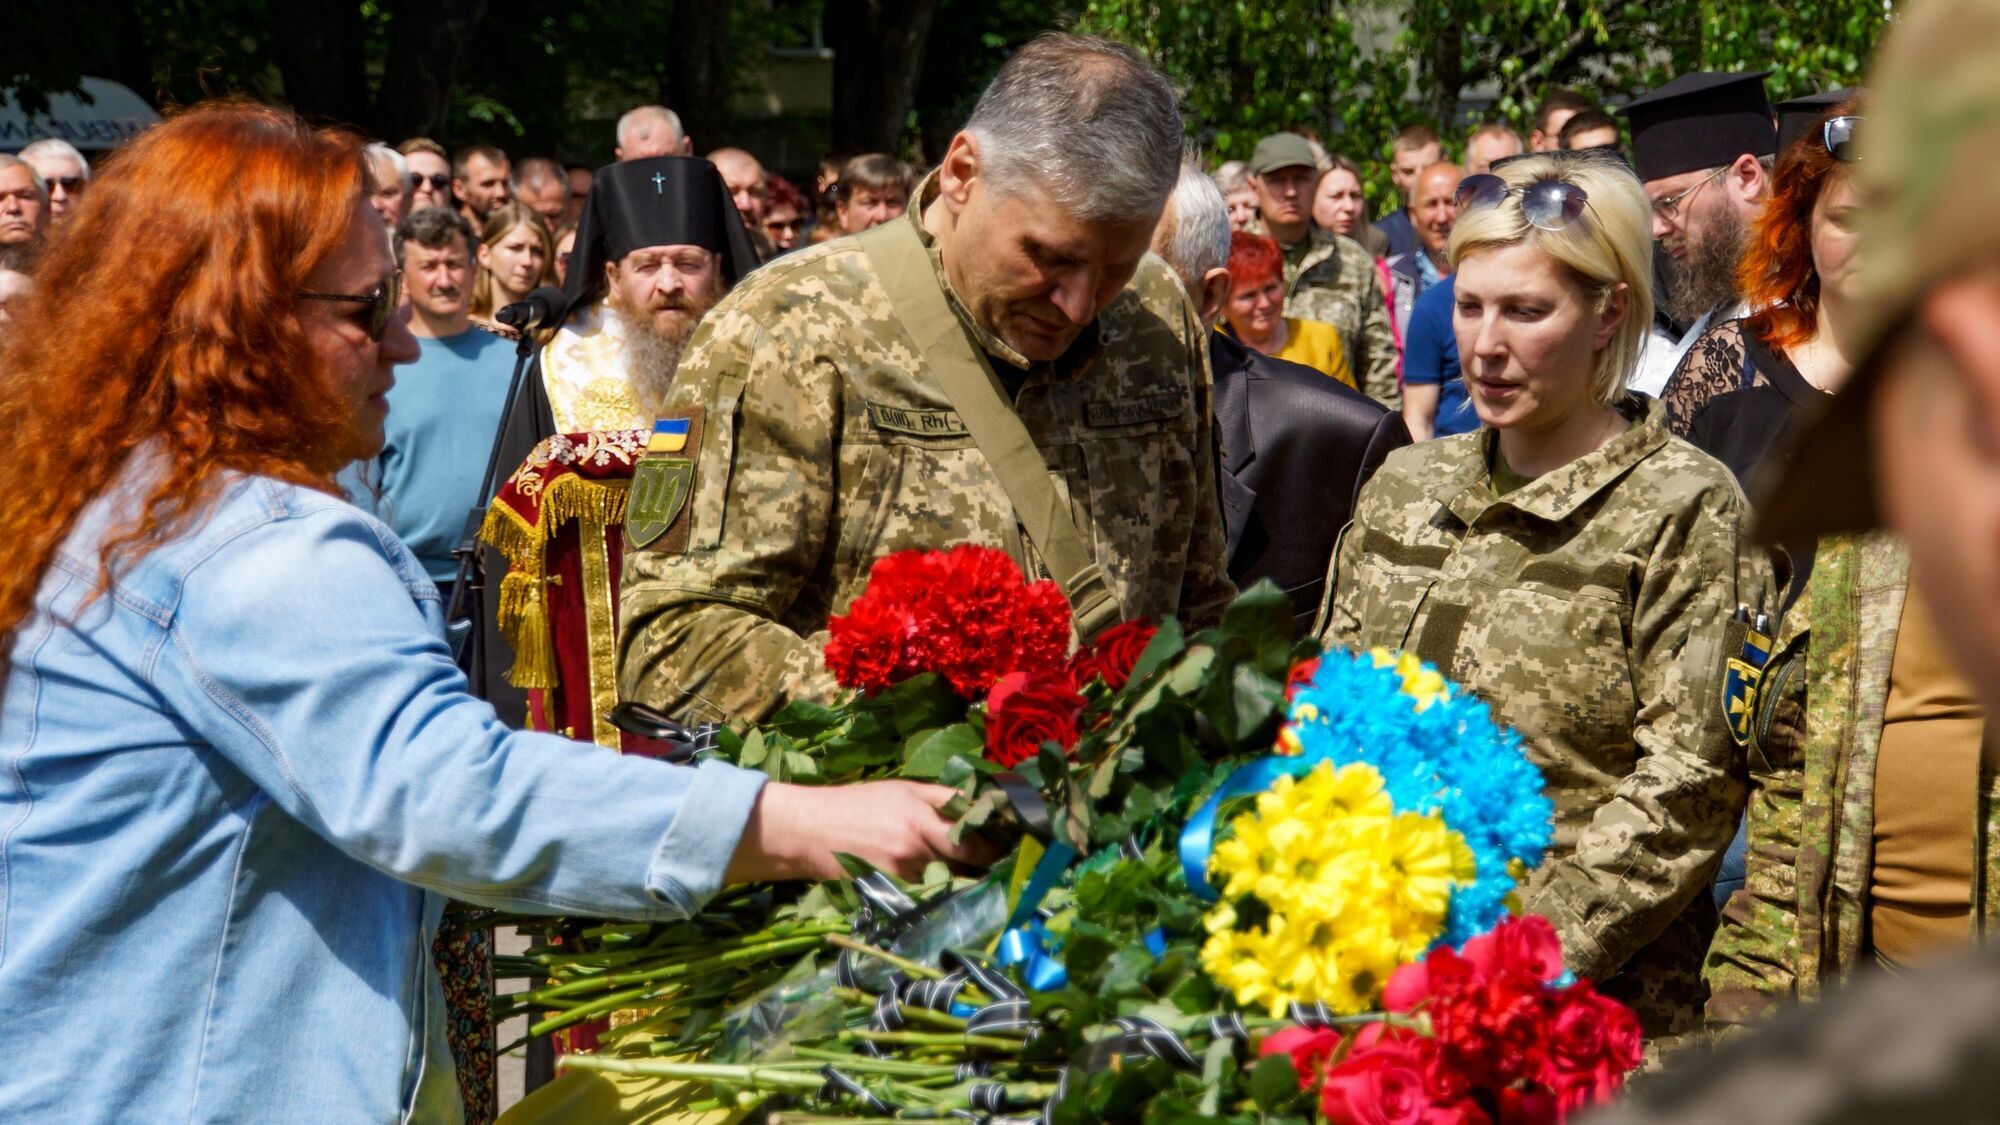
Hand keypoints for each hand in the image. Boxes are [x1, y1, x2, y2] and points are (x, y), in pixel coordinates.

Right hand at [724, 779, 997, 883]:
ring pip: (950, 882)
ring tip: (980, 882)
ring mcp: (903, 874)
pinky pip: (927, 897)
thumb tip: (982, 806)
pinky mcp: (891, 894)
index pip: (975, 830)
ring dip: (965, 882)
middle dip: (988, 865)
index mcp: (921, 814)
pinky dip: (939, 895)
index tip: (1015, 842)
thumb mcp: (901, 790)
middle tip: (1005, 867)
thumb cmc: (856, 805)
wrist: (808, 831)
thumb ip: (942, 799)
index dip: (999, 838)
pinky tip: (944, 893)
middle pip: (969, 861)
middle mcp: (916, 844)